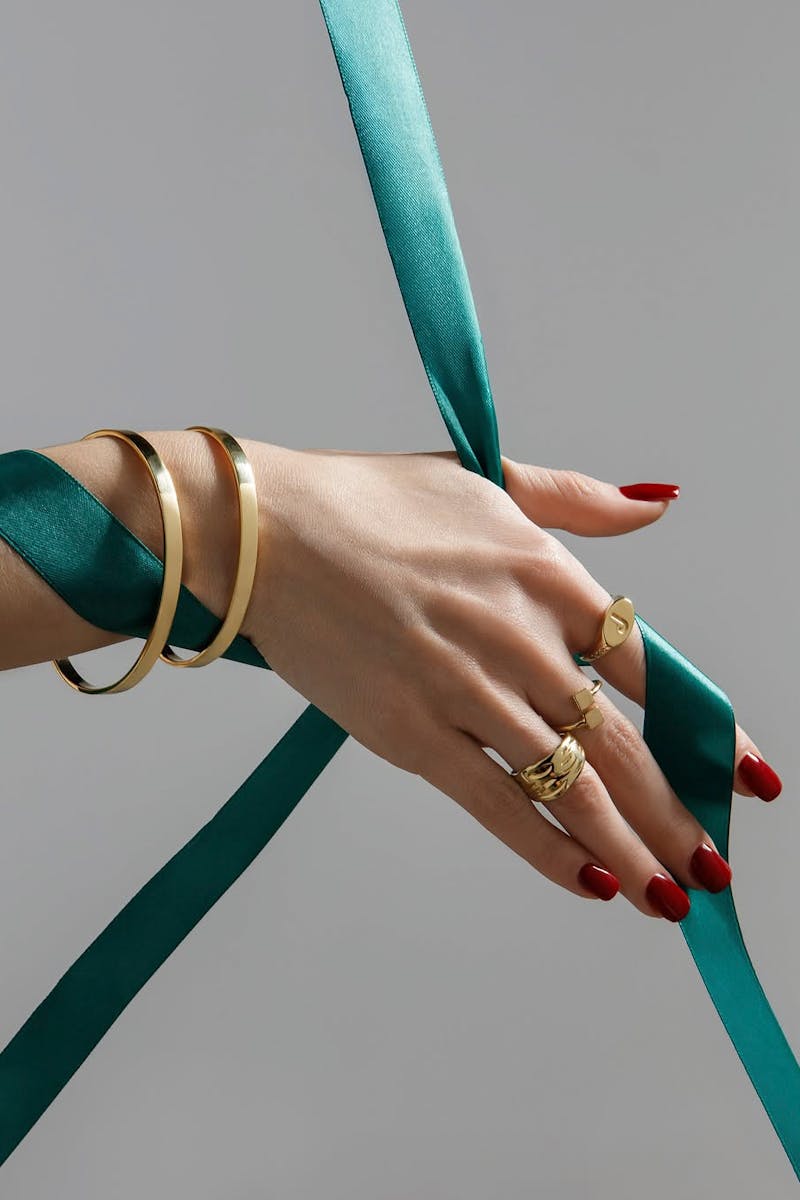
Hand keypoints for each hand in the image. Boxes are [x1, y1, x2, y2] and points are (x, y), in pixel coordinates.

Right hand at [244, 444, 781, 918]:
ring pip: (571, 787)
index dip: (708, 728)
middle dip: (679, 813)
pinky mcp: (412, 733)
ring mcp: (467, 689)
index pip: (651, 667)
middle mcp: (520, 637)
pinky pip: (496, 804)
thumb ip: (577, 498)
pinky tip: (591, 885)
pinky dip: (548, 850)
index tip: (749, 777)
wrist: (268, 532)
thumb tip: (657, 504)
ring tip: (674, 896)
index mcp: (546, 573)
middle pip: (623, 744)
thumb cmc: (367, 502)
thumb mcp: (484, 475)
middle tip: (718, 864)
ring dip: (631, 850)